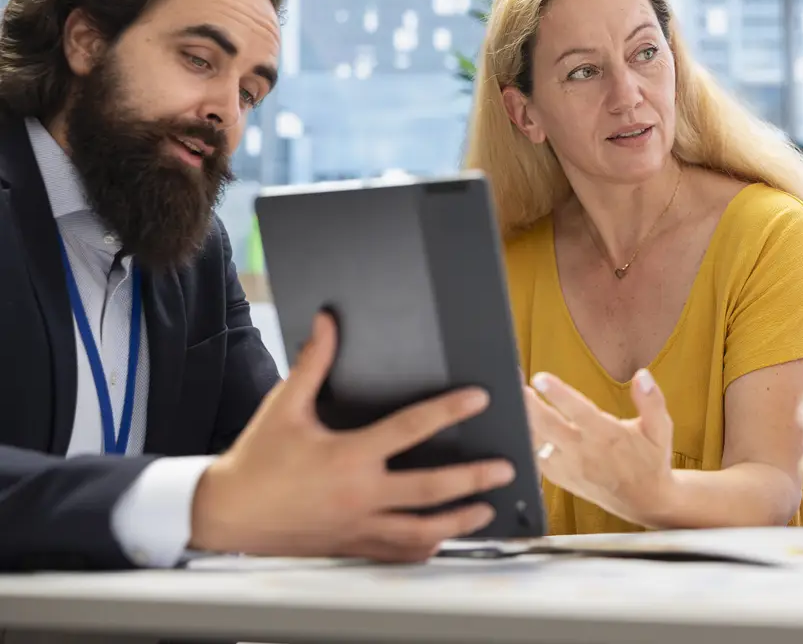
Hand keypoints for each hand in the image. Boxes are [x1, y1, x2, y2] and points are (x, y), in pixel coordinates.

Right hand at [189, 312, 514, 561]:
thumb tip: (328, 321)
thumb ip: (313, 363)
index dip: (449, 411)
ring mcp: (359, 526)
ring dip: (459, 521)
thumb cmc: (257, 459)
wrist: (227, 515)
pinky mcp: (353, 546)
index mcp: (348, 456)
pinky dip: (425, 547)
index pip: (410, 429)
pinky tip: (443, 538)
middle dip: (473, 478)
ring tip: (486, 509)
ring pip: (422, 530)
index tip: (479, 399)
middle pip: (431, 488)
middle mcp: (359, 494)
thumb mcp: (283, 406)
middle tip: (505, 467)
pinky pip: (398, 552)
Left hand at [524, 369, 673, 527]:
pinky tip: (514, 424)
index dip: (559, 395)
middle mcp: (585, 453)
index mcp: (607, 436)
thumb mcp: (660, 429)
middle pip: (548, 426)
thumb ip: (652, 401)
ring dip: (522, 422)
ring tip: (509, 400)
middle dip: (528, 404)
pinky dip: (524, 443)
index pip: (579, 412)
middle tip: (511, 383)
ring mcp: (569, 468)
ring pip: (537, 443)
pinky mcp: (561, 478)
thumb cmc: (651, 459)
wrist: (645, 501)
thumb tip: (642, 374)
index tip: (540, 378)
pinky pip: (536, 459)